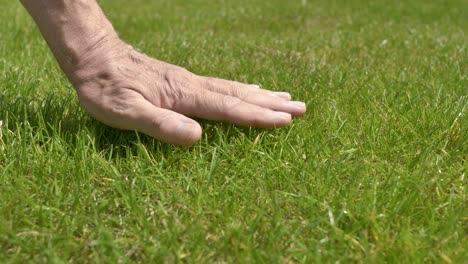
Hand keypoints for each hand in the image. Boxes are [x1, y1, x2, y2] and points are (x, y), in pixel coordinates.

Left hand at [72, 40, 306, 144]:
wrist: (94, 57)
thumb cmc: (105, 89)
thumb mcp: (124, 112)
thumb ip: (160, 124)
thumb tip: (196, 136)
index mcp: (183, 95)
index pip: (229, 108)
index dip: (257, 116)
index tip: (286, 121)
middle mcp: (193, 85)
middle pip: (240, 95)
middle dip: (271, 104)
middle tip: (302, 108)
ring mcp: (189, 81)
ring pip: (233, 88)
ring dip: (261, 95)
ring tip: (285, 98)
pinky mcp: (182, 81)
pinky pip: (221, 86)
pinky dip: (242, 91)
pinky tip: (246, 92)